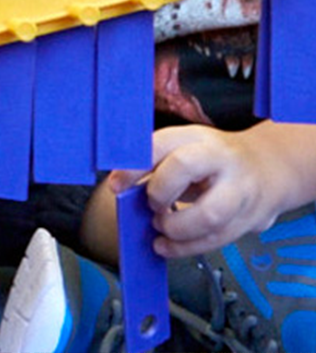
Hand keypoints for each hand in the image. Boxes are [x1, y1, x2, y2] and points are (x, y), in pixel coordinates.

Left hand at [109, 123, 285, 257]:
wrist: (269, 167)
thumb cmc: (215, 158)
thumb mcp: (185, 147)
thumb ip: (154, 162)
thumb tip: (120, 184)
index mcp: (198, 137)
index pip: (161, 144)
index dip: (134, 166)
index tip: (116, 185)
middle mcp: (221, 160)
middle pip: (185, 167)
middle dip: (159, 191)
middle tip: (151, 204)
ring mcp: (240, 191)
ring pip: (208, 214)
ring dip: (175, 227)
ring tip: (160, 225)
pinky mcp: (249, 220)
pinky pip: (216, 240)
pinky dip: (186, 248)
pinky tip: (167, 246)